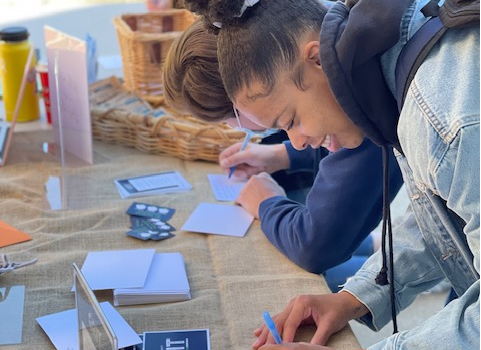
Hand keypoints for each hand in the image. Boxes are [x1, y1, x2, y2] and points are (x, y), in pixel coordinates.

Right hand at [219, 143, 289, 179]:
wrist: (276, 159)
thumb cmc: (262, 154)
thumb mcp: (248, 155)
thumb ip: (235, 159)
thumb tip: (222, 164)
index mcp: (236, 149)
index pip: (223, 157)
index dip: (224, 164)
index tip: (229, 171)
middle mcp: (238, 156)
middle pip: (229, 167)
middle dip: (237, 171)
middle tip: (244, 173)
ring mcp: (243, 163)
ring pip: (237, 172)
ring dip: (245, 172)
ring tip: (255, 169)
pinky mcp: (248, 169)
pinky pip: (244, 175)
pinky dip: (250, 174)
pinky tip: (257, 170)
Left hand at [236, 172, 286, 217]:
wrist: (273, 207)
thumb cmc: (278, 200)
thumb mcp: (279, 189)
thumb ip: (272, 186)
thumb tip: (271, 188)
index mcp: (263, 176)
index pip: (259, 179)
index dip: (260, 187)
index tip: (261, 192)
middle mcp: (254, 179)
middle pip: (251, 185)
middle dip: (253, 191)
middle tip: (258, 200)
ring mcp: (246, 187)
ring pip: (245, 193)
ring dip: (248, 198)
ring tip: (255, 206)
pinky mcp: (241, 196)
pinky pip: (238, 200)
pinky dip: (241, 204)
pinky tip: (247, 208)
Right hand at [252, 292, 367, 348]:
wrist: (342, 302)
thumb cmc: (336, 311)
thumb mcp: (329, 325)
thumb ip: (318, 338)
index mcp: (302, 303)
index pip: (290, 323)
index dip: (284, 338)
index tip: (280, 349)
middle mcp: (294, 302)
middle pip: (278, 321)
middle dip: (268, 335)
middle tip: (258, 348)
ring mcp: (292, 305)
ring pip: (276, 320)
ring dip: (266, 332)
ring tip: (256, 343)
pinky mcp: (292, 310)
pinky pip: (279, 319)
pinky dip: (269, 327)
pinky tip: (259, 332)